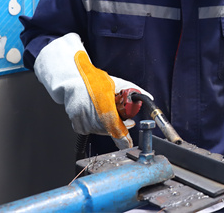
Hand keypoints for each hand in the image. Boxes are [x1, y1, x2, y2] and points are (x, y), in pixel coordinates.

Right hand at [34, 33, 151, 149]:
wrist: (74, 80)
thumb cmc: (95, 80)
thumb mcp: (117, 83)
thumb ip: (134, 91)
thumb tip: (149, 97)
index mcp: (104, 105)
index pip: (115, 127)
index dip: (123, 137)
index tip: (128, 142)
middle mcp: (92, 115)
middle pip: (109, 130)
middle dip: (119, 127)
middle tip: (125, 120)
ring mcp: (83, 121)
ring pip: (100, 131)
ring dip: (107, 126)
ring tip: (108, 112)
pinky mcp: (77, 124)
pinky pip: (90, 130)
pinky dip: (96, 125)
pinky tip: (96, 115)